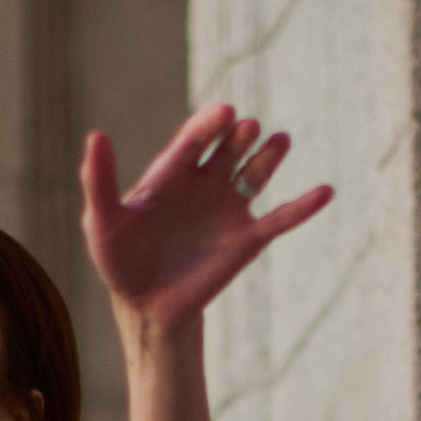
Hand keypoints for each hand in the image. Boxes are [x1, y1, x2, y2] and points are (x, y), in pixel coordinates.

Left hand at [81, 105, 330, 337]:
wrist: (145, 306)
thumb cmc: (119, 260)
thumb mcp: (102, 220)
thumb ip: (99, 180)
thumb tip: (95, 135)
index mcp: (172, 172)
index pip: (195, 138)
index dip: (209, 124)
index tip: (224, 114)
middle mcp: (205, 183)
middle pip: (228, 150)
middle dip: (239, 137)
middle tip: (247, 128)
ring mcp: (229, 209)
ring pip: (255, 175)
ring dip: (269, 158)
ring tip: (280, 141)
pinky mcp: (247, 239)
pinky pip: (280, 219)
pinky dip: (303, 207)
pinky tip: (325, 191)